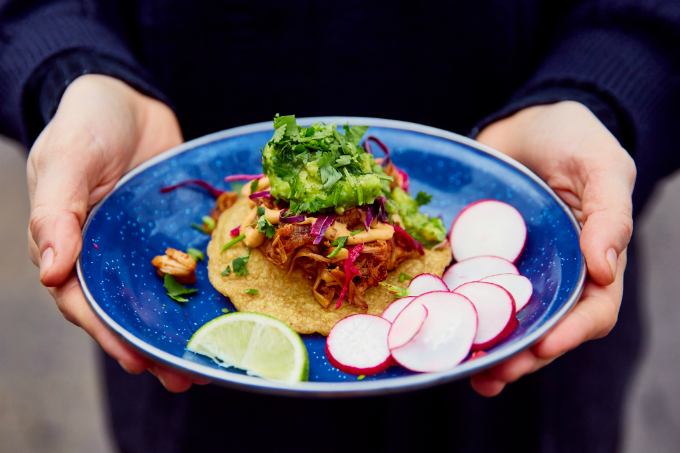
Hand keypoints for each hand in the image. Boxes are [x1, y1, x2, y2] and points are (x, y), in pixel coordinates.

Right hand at [27, 74, 206, 391]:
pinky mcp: (174, 234)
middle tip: (186, 376)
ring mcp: (144, 246)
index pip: (85, 302)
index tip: (136, 361)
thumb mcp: (65, 161)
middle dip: (153, 344)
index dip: (109, 334)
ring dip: (183, 326)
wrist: (128, 100)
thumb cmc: (85, 126)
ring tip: (215, 358)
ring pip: (162, 295)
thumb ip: (55, 212)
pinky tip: (231, 308)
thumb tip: (49, 273)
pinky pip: (191, 264)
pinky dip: (206, 288)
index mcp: (71, 248)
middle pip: (128, 310)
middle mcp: (108, 256)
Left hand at [471, 101, 634, 395]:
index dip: (572, 334)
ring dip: (487, 347)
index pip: (593, 311)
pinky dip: (457, 311)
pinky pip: (469, 289)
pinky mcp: (479, 258)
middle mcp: (554, 274)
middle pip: (544, 327)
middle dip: (522, 356)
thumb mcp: (601, 165)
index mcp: (592, 260)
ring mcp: (514, 269)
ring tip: (463, 368)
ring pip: (504, 317)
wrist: (524, 123)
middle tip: (493, 374)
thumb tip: (605, 269)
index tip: (544, 347)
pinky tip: (436, 325)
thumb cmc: (572, 138)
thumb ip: (610, 213)